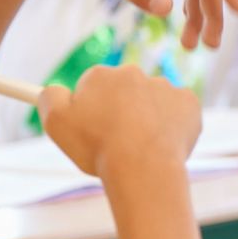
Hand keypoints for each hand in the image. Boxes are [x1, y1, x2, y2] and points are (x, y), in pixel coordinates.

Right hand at [39, 64, 201, 177]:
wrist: (144, 165)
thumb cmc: (98, 146)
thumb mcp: (56, 123)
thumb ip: (49, 99)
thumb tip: (52, 90)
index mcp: (101, 75)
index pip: (90, 88)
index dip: (89, 111)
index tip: (92, 127)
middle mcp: (134, 73)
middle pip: (121, 93)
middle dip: (117, 112)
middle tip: (113, 142)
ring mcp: (164, 86)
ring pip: (150, 103)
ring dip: (145, 119)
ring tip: (138, 148)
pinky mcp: (188, 102)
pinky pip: (177, 112)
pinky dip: (171, 125)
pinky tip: (162, 144)